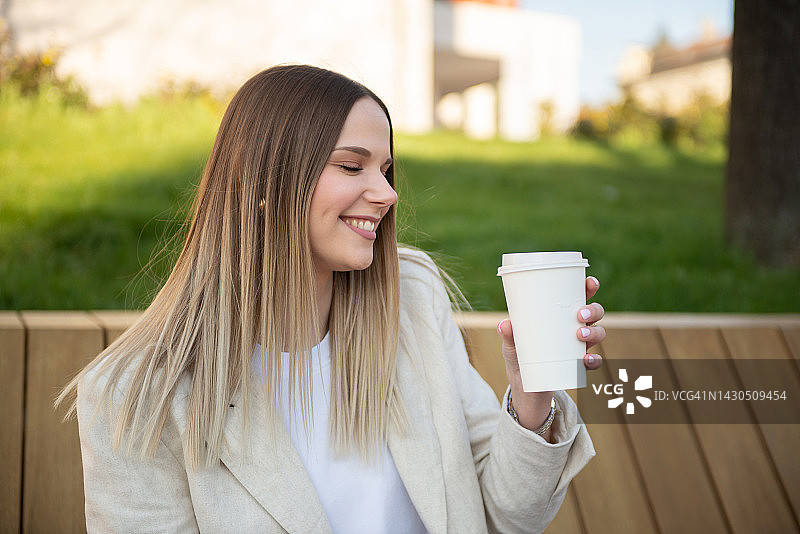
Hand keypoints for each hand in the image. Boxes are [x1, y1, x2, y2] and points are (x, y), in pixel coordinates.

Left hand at [497, 276, 604, 438]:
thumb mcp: (512, 346)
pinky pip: (593, 361)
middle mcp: (575, 328)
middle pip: (595, 313)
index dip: (588, 288)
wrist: (525, 388)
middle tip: (580, 314)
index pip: (579, 297)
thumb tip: (504, 324)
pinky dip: (593, 359)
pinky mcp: (579, 366)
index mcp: (560, 316)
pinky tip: (586, 359)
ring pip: (598, 333)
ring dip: (594, 332)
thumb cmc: (520, 357)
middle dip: (593, 310)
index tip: (590, 282)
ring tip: (580, 334)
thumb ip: (508, 335)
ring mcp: (579, 347)